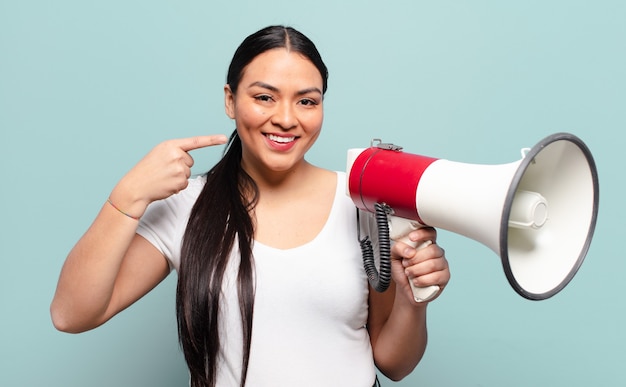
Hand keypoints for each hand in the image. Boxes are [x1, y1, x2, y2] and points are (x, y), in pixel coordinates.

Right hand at [110, 134, 228, 216]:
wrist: (135, 187)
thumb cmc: (147, 171)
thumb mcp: (158, 154)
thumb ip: (174, 152)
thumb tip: (187, 160)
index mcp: (170, 145)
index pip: (195, 141)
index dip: (211, 140)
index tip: (224, 138)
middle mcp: (176, 154)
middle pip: (190, 161)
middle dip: (180, 166)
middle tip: (164, 170)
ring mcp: (179, 168)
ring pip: (188, 173)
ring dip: (178, 177)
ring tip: (163, 177)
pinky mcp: (180, 181)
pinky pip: (185, 183)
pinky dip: (177, 186)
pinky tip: (165, 184)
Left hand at [390, 227, 449, 303]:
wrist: (404, 289)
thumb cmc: (402, 270)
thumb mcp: (393, 257)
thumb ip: (398, 248)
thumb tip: (410, 251)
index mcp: (425, 243)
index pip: (430, 232)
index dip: (422, 234)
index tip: (411, 238)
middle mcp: (436, 252)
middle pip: (432, 250)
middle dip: (415, 259)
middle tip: (406, 264)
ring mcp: (442, 264)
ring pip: (433, 264)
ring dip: (416, 270)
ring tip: (409, 273)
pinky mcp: (444, 277)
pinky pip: (436, 277)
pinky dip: (422, 280)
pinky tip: (416, 281)